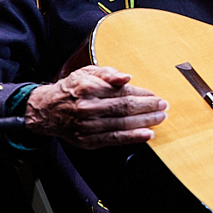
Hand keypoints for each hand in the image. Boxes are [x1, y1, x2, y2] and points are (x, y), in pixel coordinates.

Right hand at [24, 65, 167, 148]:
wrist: (48, 110)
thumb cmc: (73, 88)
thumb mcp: (88, 72)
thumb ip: (109, 73)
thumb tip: (127, 77)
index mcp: (89, 88)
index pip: (122, 92)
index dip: (142, 94)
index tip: (155, 94)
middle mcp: (88, 108)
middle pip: (125, 108)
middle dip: (148, 107)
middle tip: (163, 106)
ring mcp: (87, 126)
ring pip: (122, 124)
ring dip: (145, 122)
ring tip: (160, 118)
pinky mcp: (87, 141)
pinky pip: (114, 139)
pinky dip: (133, 137)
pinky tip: (147, 135)